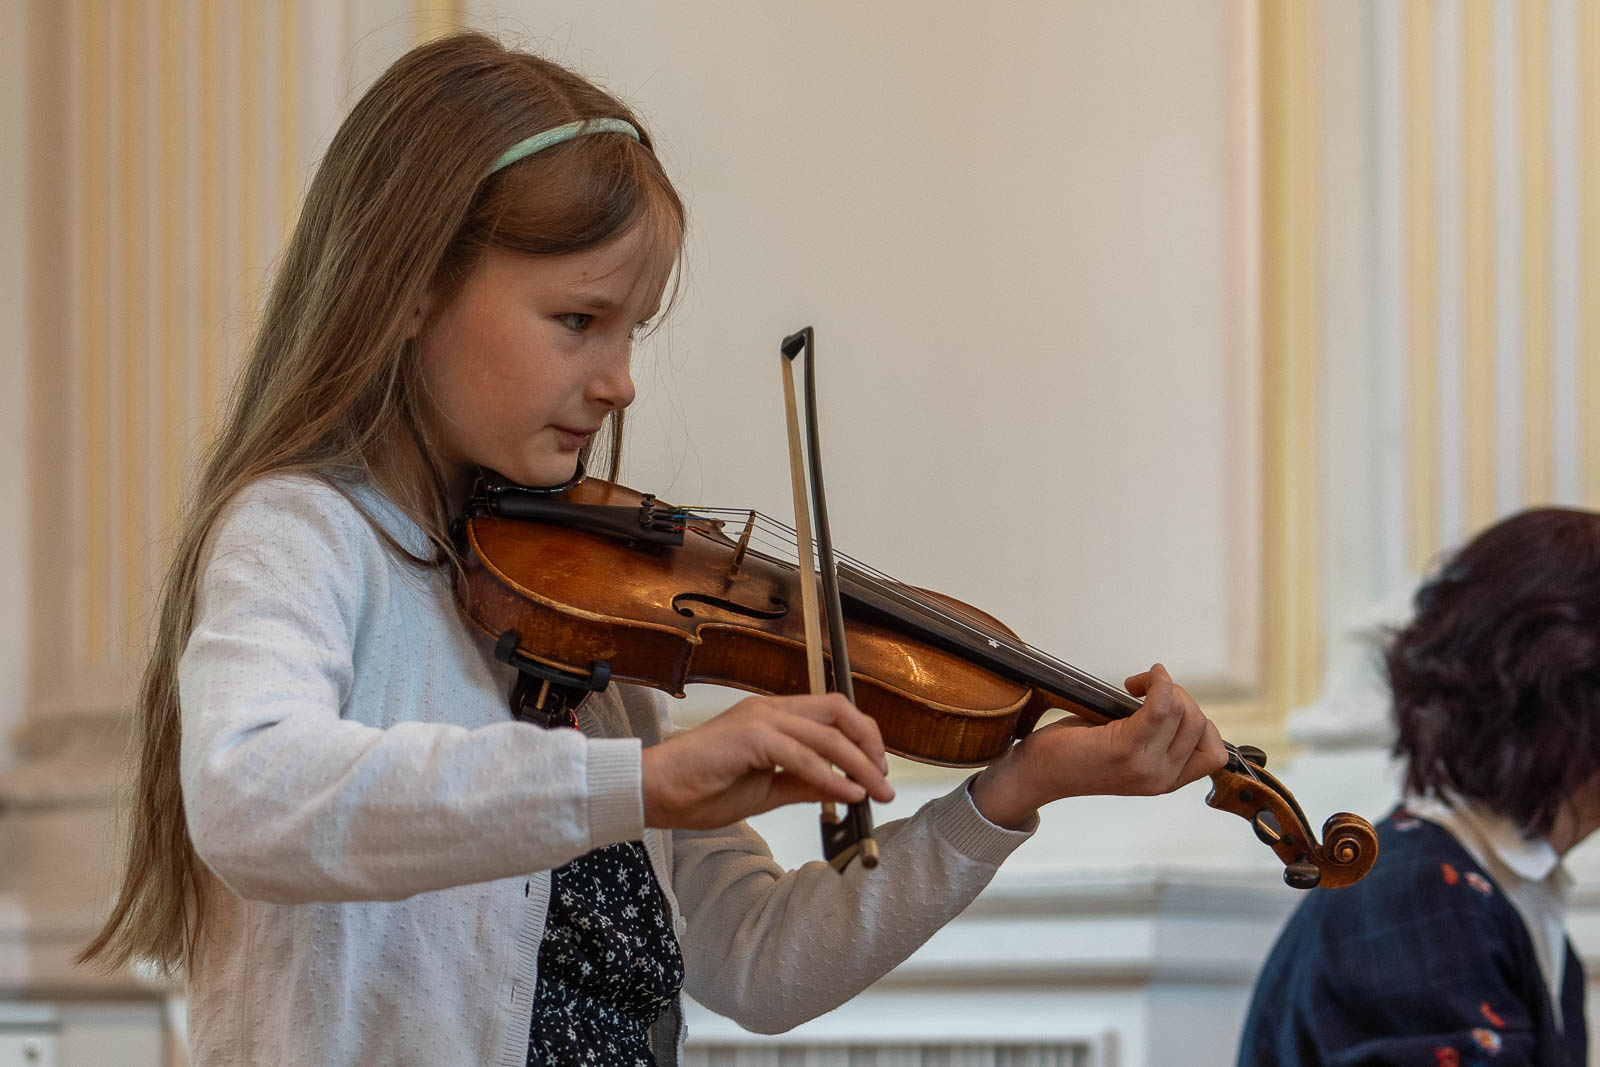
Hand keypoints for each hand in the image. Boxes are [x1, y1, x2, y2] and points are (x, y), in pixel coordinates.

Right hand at [641, 692, 895, 829]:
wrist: (654, 792)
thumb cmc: (699, 789)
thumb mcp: (765, 791)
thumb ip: (802, 783)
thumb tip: (841, 788)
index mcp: (771, 718)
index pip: (831, 712)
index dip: (861, 736)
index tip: (876, 769)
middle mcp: (769, 710)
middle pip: (838, 711)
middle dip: (869, 743)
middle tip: (884, 778)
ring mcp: (759, 720)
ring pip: (827, 734)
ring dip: (859, 764)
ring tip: (875, 792)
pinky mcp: (749, 738)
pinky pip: (803, 756)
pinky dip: (831, 776)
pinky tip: (847, 795)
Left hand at [968, 663, 1227, 828]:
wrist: (1037, 773)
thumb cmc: (1076, 754)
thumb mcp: (1129, 752)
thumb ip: (1158, 739)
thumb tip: (1177, 699)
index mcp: (1166, 781)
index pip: (1214, 753)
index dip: (1199, 722)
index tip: (1170, 709)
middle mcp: (1161, 779)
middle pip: (1198, 722)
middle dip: (1179, 696)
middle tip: (1144, 691)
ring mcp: (1144, 766)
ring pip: (1183, 711)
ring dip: (1164, 687)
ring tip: (1135, 687)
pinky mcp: (1124, 748)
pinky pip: (1160, 707)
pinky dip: (1157, 683)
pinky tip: (1140, 679)